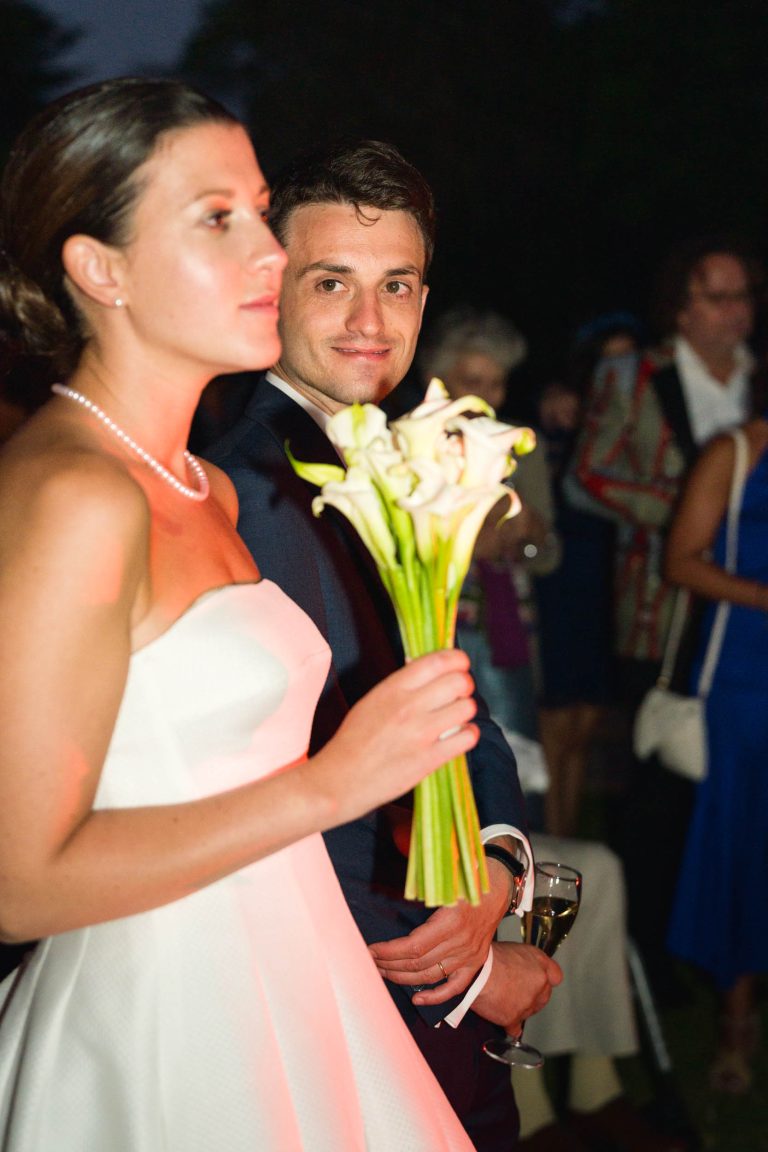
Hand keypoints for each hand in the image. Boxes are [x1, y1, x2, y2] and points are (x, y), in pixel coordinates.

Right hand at [307, 649, 477, 825]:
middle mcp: (408, 706)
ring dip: (466, 710)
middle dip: (465, 685)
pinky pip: (467, 738)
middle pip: (459, 681)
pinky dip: (468, 734)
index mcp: (392, 688)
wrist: (339, 780)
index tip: (460, 665)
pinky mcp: (429, 760)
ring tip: (456, 717)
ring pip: (467, 708)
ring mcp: (420, 733)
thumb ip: (401, 686)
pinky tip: (459, 736)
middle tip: (459, 693)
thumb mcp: (371, 701)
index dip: (457, 659)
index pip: (438, 661)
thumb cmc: (353, 741)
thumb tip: (430, 672)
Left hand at [368, 859, 511, 1004]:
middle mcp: (460, 943)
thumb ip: (424, 891)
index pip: (413, 946)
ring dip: (403, 978)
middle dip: (390, 964)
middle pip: (418, 963)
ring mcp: (469, 956)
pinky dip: (436, 996)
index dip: (389, 951)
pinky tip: (417, 999)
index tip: (371, 950)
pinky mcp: (474, 963)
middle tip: (370, 962)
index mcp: (451, 921)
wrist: (498, 887)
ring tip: (383, 973)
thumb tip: (394, 894)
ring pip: (431, 975)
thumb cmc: (468, 879)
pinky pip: (455, 986)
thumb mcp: (446, 881)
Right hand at [472, 941, 561, 1035]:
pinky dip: (510, 1025)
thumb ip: (525, 961)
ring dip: (518, 1008)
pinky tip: (502, 1017)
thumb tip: (522, 969)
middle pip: (543, 996)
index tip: (541, 982)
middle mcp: (539, 984)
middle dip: (531, 996)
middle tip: (515, 990)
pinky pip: (515, 1028)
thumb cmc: (488, 957)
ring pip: (528, 1011)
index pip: (555, 976)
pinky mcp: (514, 1018)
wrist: (476, 972)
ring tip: (499, 997)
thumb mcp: (512, 948)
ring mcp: (528, 1003)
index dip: (546, 979)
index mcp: (539, 963)